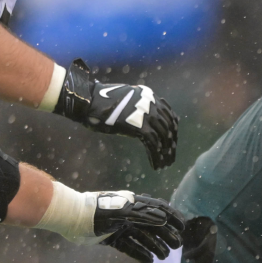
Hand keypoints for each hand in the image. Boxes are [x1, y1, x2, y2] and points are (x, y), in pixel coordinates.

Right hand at [56, 60, 179, 169]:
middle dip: (171, 145)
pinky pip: (153, 144)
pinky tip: (156, 165)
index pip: (170, 115)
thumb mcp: (126, 101)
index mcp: (150, 96)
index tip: (172, 143)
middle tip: (171, 158)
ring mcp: (147, 114)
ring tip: (164, 165)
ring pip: (163, 138)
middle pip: (169, 128)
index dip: (173, 131)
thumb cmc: (101, 102)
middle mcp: (152, 103)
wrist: (88, 101)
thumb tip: (146, 123)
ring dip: (165, 153)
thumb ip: (138, 108)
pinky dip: (156, 156)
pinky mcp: (139, 125)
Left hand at [92, 191, 184, 262]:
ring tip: (164, 257)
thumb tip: (164, 220)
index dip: (172, 217)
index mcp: (134, 205)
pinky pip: (130, 247)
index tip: (183, 227)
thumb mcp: (122, 212)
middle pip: (153, 226)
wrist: (73, 219)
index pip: (158, 209)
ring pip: (143, 238)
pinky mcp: (113, 239)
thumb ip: (143, 216)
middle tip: (177, 246)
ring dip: (155, 247)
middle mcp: (130, 215)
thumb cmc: (97, 212)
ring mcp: (121, 227)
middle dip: (166, 236)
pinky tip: (149, 261)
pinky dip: (140, 254)